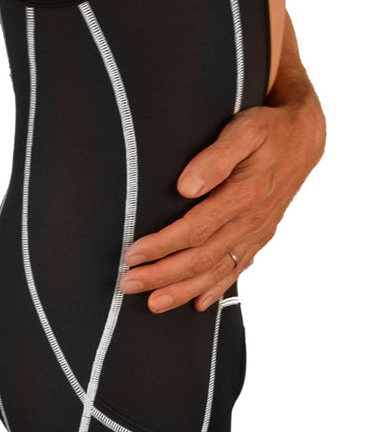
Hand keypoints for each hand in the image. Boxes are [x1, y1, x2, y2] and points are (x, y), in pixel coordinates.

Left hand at [119, 42, 325, 313]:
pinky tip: (199, 303)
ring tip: (153, 303)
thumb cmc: (267, 128)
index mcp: (244, 195)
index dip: (162, 246)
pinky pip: (238, 268)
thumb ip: (215, 158)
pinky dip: (217, 288)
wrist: (304, 137)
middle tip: (128, 284)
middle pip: (202, 257)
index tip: (132, 254)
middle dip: (163, 275)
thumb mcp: (244, 130)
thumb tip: (185, 187)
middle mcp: (252, 220)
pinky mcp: (261, 235)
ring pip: (217, 270)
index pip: (195, 230)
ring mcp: (257, 231)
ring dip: (183, 289)